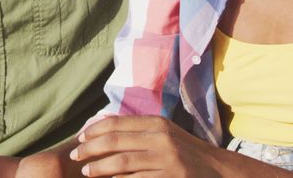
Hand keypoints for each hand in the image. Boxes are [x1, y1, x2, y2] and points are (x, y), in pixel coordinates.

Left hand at [71, 116, 223, 177]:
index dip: (95, 130)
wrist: (216, 170)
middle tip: (75, 155)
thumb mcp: (164, 132)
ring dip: (99, 167)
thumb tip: (102, 120)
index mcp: (157, 124)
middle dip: (90, 148)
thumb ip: (136, 127)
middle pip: (115, 141)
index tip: (80, 138)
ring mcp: (165, 159)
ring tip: (86, 171)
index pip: (117, 123)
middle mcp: (160, 138)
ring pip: (122, 162)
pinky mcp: (169, 177)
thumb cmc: (185, 151)